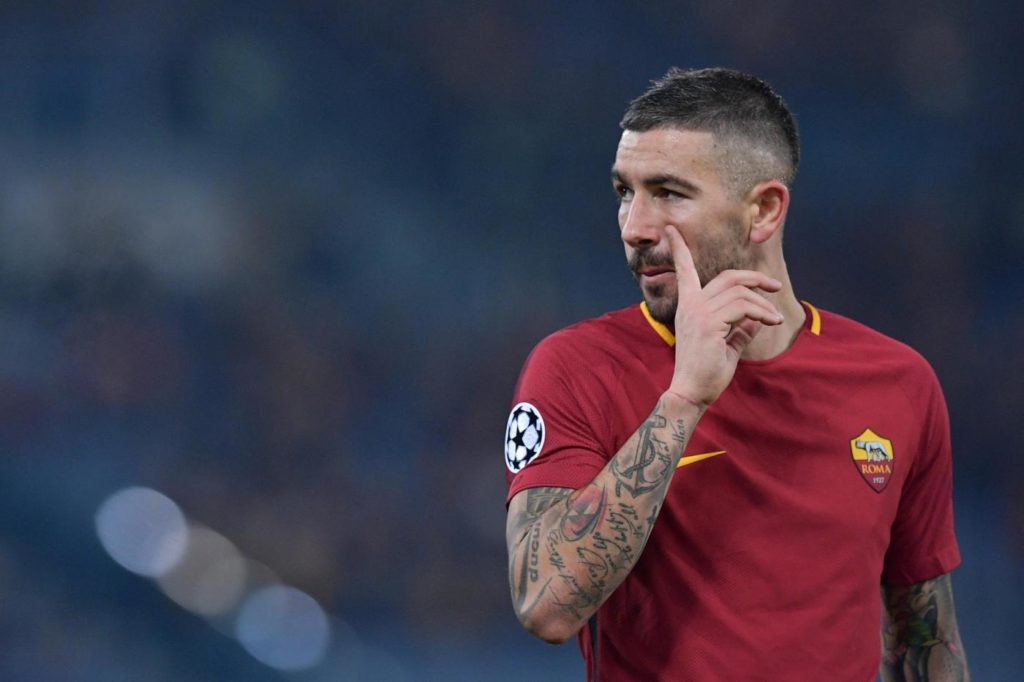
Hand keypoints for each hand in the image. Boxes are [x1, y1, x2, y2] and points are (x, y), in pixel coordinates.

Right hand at [664, 225, 782, 407]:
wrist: (691, 392)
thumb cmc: (706, 372)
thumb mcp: (726, 345)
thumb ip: (739, 329)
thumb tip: (757, 319)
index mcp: (689, 307)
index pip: (685, 271)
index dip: (680, 248)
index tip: (671, 229)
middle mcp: (691, 305)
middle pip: (728, 277)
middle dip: (755, 278)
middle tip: (775, 287)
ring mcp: (699, 312)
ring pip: (740, 292)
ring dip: (764, 303)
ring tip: (775, 318)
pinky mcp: (709, 323)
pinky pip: (743, 307)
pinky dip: (762, 312)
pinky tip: (772, 322)